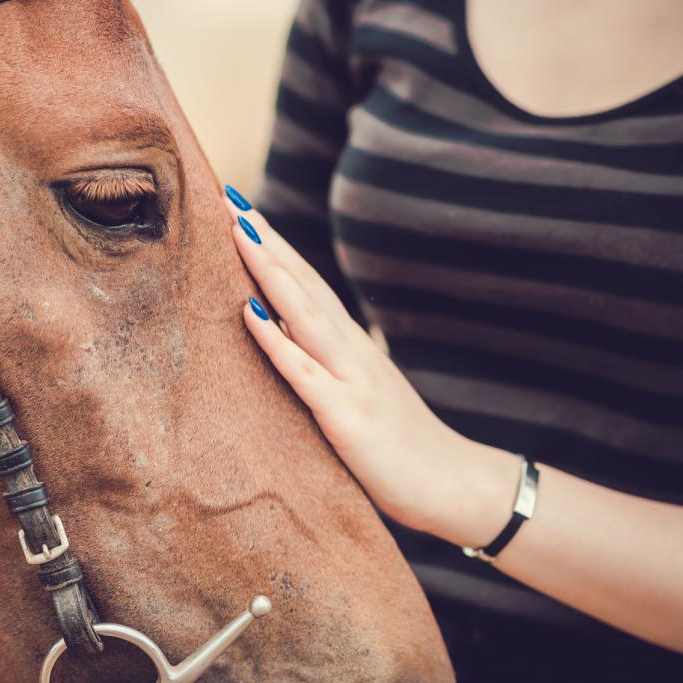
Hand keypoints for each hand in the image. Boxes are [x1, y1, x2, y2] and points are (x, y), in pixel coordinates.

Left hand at [224, 187, 516, 545]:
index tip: (241, 211)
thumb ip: (328, 365)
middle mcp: (351, 351)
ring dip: (269, 270)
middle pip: (303, 284)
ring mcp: (351, 379)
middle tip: (228, 198)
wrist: (454, 484)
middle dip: (264, 241)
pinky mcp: (347, 417)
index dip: (275, 248)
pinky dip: (276, 340)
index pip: (307, 285)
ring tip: (237, 231)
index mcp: (351, 346)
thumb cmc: (400, 445)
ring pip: (303, 313)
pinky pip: (304, 373)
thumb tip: (283, 338)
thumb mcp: (361, 393)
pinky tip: (249, 312)